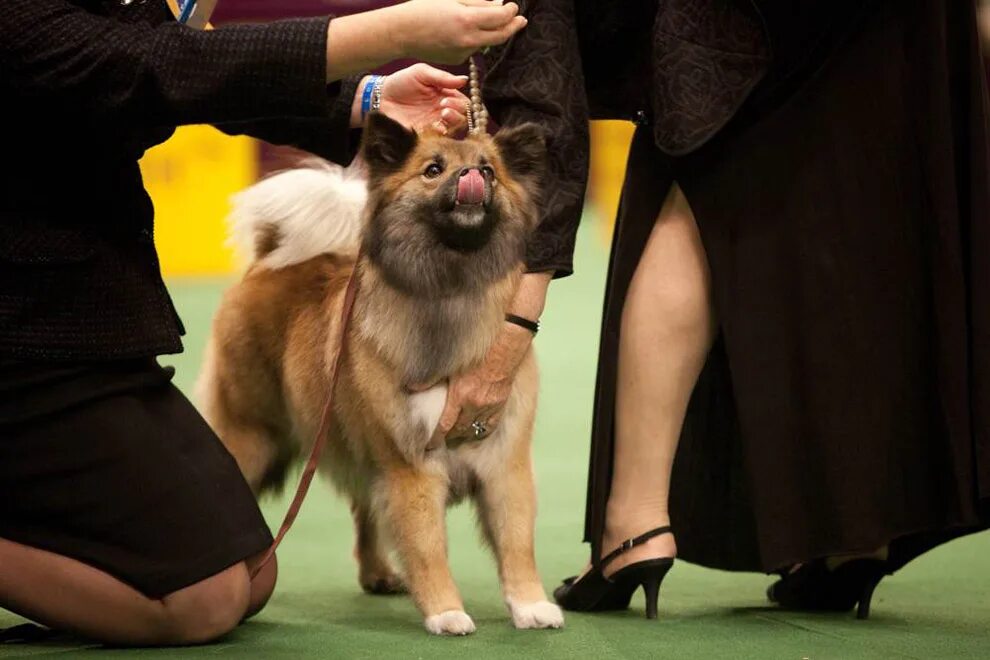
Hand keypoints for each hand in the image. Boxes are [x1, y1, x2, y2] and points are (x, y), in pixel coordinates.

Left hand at [381, 64, 469, 134]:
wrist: (381, 98)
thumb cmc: (400, 82)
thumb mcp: (422, 73)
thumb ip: (442, 77)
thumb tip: (465, 80)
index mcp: (446, 96)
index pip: (465, 103)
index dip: (462, 103)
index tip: (447, 98)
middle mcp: (444, 112)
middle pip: (464, 118)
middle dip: (459, 112)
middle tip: (443, 106)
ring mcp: (436, 124)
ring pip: (457, 130)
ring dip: (454, 122)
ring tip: (443, 113)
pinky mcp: (427, 136)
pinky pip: (442, 139)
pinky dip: (444, 133)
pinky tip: (436, 125)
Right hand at [387, 0, 527, 64]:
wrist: (401, 32)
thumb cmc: (423, 8)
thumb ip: (478, 2)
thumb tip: (498, 4)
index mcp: (468, 20)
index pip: (501, 17)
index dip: (510, 11)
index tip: (513, 6)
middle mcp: (468, 39)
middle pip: (501, 36)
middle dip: (513, 27)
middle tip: (521, 20)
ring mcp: (463, 52)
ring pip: (486, 42)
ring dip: (491, 31)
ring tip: (489, 20)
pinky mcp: (457, 60)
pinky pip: (472, 48)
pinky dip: (473, 39)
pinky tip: (460, 31)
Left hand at [427, 323, 533, 444]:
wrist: (504, 345)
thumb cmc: (476, 351)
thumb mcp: (450, 362)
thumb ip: (430, 377)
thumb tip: (411, 386)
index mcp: (460, 396)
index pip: (444, 426)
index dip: (435, 439)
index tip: (428, 446)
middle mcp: (475, 405)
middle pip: (459, 430)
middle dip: (448, 436)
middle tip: (440, 439)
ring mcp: (490, 406)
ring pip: (475, 429)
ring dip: (464, 433)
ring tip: (456, 435)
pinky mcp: (500, 403)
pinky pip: (490, 425)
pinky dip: (482, 430)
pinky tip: (477, 430)